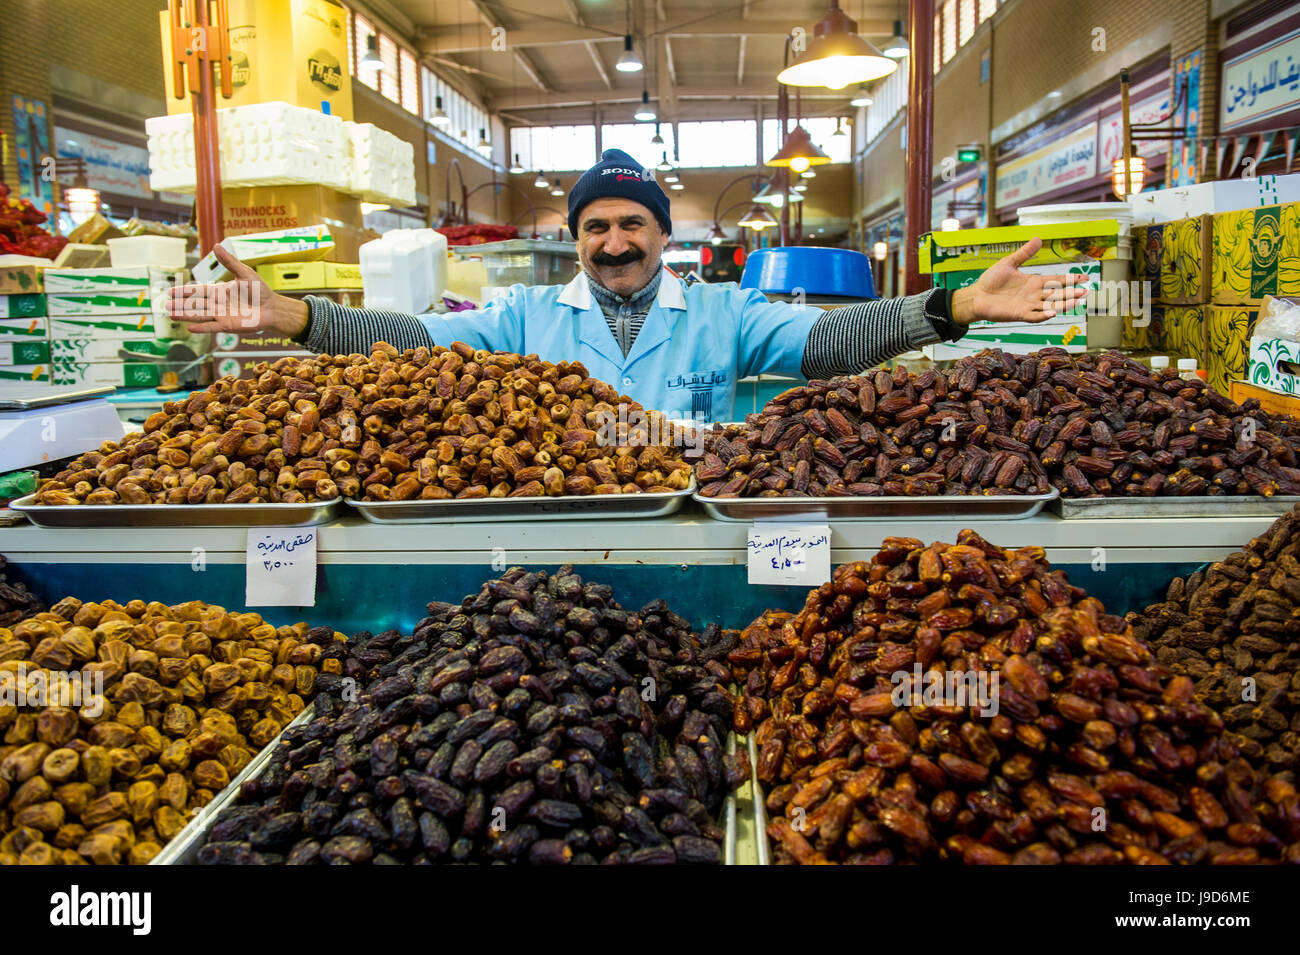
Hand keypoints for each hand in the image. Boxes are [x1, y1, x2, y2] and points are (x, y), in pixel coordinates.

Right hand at [166, 245, 308, 337]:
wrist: (272, 308)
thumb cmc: (260, 291)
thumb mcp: (244, 273)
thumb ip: (229, 262)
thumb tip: (216, 245)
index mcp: (219, 291)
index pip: (197, 291)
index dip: (184, 291)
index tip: (170, 291)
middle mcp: (217, 304)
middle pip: (195, 304)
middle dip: (180, 304)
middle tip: (165, 305)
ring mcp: (221, 315)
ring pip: (199, 315)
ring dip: (186, 315)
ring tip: (171, 315)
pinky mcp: (228, 326)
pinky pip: (212, 327)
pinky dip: (201, 328)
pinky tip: (189, 328)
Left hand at [950, 238, 1087, 325]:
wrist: (976, 296)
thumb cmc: (991, 280)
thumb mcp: (1009, 263)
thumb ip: (1024, 253)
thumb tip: (1038, 238)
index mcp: (1034, 282)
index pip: (1057, 280)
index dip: (1071, 279)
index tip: (1085, 277)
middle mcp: (1034, 294)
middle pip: (1057, 294)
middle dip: (1072, 293)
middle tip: (1086, 292)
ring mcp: (1028, 305)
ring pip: (1050, 305)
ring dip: (1063, 304)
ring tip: (1077, 301)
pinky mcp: (1019, 314)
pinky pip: (1035, 316)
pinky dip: (1044, 314)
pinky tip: (1053, 312)